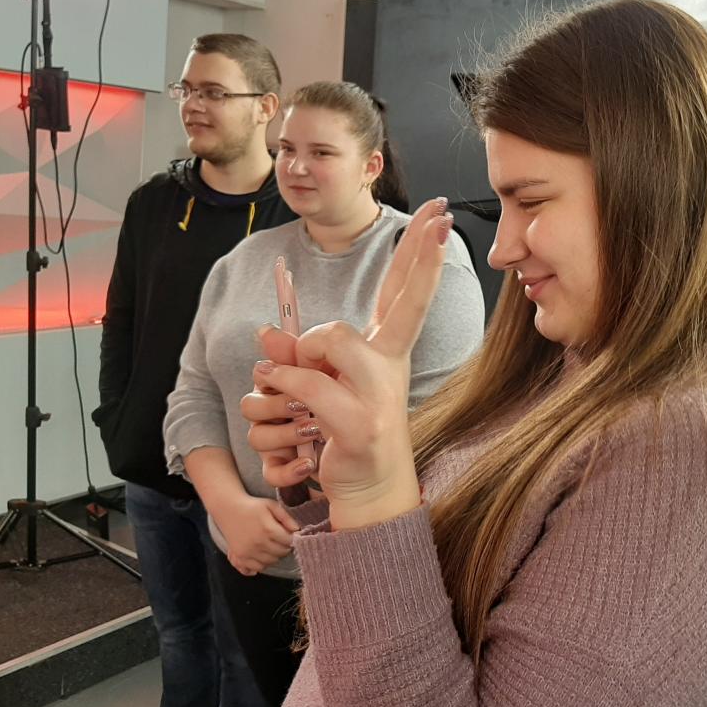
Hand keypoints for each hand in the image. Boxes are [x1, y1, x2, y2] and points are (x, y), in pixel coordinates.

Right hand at [213, 492, 298, 575]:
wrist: (229, 509)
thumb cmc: (253, 506)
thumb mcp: (272, 505)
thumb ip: (286, 517)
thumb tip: (297, 529)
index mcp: (268, 529)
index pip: (289, 542)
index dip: (293, 538)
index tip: (290, 534)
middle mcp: (258, 543)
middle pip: (281, 553)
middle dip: (285, 546)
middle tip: (281, 539)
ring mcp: (249, 552)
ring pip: (272, 561)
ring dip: (275, 555)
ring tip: (272, 544)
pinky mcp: (240, 557)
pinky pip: (258, 568)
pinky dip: (264, 563)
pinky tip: (263, 553)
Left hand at [248, 198, 452, 529]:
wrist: (369, 489)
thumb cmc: (345, 429)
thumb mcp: (318, 384)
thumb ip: (295, 355)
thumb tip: (266, 333)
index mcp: (386, 350)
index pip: (405, 293)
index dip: (422, 255)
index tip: (441, 217)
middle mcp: (390, 365)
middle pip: (404, 299)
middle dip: (422, 255)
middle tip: (438, 218)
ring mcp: (380, 393)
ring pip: (330, 339)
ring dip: (299, 354)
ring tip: (290, 376)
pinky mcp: (359, 422)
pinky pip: (308, 384)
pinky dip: (283, 386)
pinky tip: (278, 392)